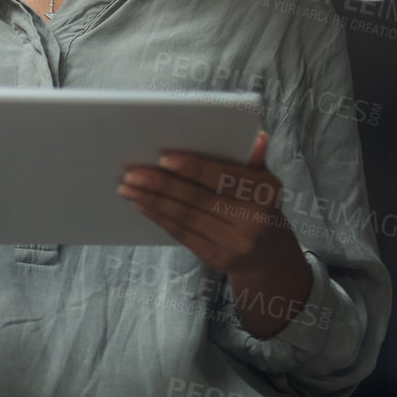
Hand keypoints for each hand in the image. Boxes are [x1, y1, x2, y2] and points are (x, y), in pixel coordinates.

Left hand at [116, 131, 311, 335]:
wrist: (269, 256)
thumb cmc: (260, 207)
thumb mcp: (265, 183)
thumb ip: (254, 160)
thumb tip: (256, 137)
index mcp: (264, 193)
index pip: (224, 178)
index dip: (193, 168)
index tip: (164, 158)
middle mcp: (252, 220)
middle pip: (198, 199)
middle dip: (161, 185)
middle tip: (132, 173)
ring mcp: (233, 243)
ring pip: (185, 218)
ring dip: (152, 201)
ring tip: (127, 187)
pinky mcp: (216, 259)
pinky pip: (181, 234)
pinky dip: (159, 218)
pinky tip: (141, 205)